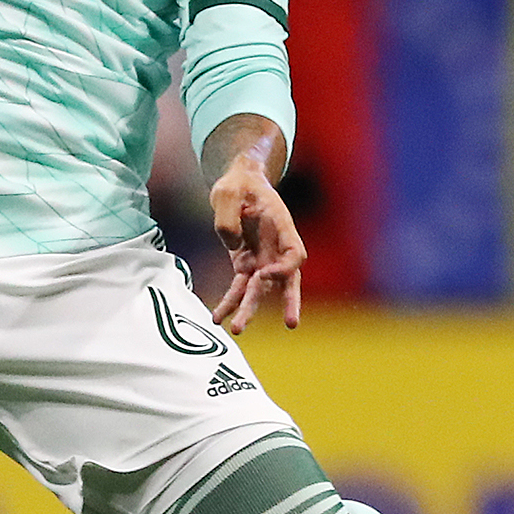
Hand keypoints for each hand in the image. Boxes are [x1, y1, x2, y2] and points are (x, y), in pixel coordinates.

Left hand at [207, 152, 304, 330]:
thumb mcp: (227, 191)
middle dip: (288, 302)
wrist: (237, 183)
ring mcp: (261, 257)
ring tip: (237, 330)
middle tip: (291, 323)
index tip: (266, 273)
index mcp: (281, 225)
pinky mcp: (245, 264)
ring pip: (260, 290)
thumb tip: (232, 243)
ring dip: (249, 310)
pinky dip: (229, 303)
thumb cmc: (237, 183)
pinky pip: (238, 288)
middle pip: (287, 279)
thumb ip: (228, 216)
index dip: (286, 268)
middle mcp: (275, 246)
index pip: (295, 254)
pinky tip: (218, 318)